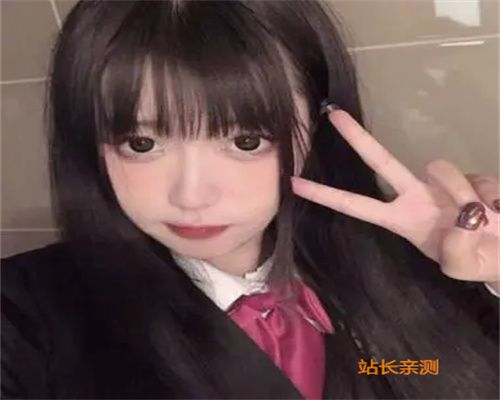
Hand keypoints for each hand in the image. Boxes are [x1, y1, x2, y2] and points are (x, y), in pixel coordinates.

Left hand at [291, 108, 499, 286]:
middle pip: (381, 161)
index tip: (294, 182)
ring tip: (483, 221)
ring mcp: (441, 183)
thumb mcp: (461, 266)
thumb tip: (462, 219)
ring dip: (465, 195)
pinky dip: (491, 197)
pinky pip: (479, 179)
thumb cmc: (480, 260)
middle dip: (357, 137)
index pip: (356, 206)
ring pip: (443, 170)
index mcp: (402, 220)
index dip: (326, 195)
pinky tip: (496, 211)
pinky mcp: (470, 175)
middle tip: (332, 114)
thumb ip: (458, 254)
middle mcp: (415, 196)